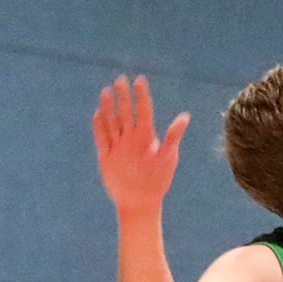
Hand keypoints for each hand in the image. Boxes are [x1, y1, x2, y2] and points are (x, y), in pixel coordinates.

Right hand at [93, 75, 188, 216]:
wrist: (140, 201)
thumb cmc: (158, 181)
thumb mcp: (168, 157)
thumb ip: (173, 136)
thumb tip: (185, 116)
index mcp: (146, 137)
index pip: (143, 111)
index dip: (142, 96)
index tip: (140, 80)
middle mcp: (131, 138)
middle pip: (126, 113)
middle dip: (123, 96)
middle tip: (121, 79)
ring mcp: (118, 146)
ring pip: (112, 122)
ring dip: (108, 107)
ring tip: (106, 91)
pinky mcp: (107, 156)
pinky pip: (101, 138)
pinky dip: (99, 127)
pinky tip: (97, 113)